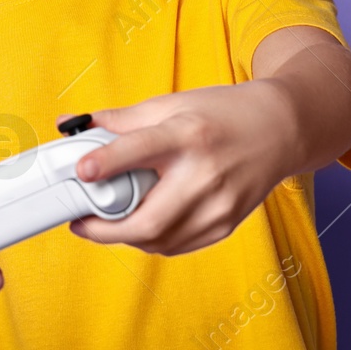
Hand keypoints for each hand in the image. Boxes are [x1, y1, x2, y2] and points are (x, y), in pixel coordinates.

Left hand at [61, 80, 298, 255]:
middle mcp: (206, 174)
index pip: (142, 150)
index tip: (81, 171)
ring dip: (125, 236)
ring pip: (160, 240)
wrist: (280, 130)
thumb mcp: (170, 104)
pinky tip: (138, 225)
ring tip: (105, 223)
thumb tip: (70, 125)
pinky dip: (151, 240)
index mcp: (188, 135)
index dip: (108, 162)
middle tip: (80, 222)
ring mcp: (219, 205)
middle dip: (105, 229)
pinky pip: (177, 245)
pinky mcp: (226, 224)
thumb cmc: (221, 113)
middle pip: (150, 218)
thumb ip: (119, 119)